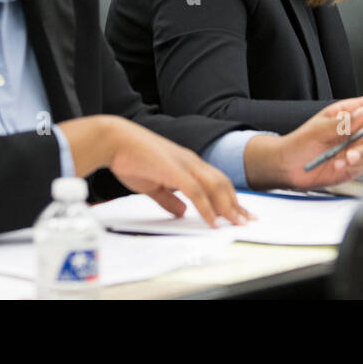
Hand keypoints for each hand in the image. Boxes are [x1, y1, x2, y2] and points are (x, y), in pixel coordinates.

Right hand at [102, 118, 251, 227]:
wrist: (114, 140)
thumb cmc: (130, 158)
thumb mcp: (153, 185)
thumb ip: (169, 199)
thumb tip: (181, 212)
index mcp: (188, 164)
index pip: (217, 182)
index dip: (230, 198)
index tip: (239, 213)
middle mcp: (191, 162)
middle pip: (222, 185)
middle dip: (236, 204)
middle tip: (248, 221)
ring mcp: (184, 165)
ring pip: (215, 187)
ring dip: (228, 207)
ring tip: (237, 223)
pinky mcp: (174, 170)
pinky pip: (196, 192)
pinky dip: (207, 208)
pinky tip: (213, 221)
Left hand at [244, 93, 362, 190]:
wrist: (289, 167)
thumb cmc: (300, 142)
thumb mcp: (318, 129)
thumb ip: (341, 122)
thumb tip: (362, 112)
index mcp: (349, 112)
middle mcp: (358, 128)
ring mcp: (359, 146)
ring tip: (347, 157)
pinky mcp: (357, 164)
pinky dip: (355, 163)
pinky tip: (340, 163)